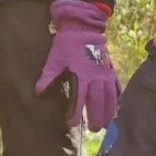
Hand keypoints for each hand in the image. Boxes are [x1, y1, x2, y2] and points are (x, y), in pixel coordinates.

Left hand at [34, 0, 121, 131]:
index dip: (75, 112)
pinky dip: (117, 97)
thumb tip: (38, 91)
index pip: (79, 98)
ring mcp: (105, 73)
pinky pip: (116, 86)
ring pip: (110, 96)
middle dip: (96, 116)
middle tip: (94, 129)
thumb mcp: (54, 58)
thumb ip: (48, 76)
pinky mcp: (111, 68)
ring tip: (107, 124)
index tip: (72, 123)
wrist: (84, 27)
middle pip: (97, 101)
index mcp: (81, 75)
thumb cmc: (67, 43)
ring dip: (109, 111)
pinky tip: (117, 107)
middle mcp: (95, 76)